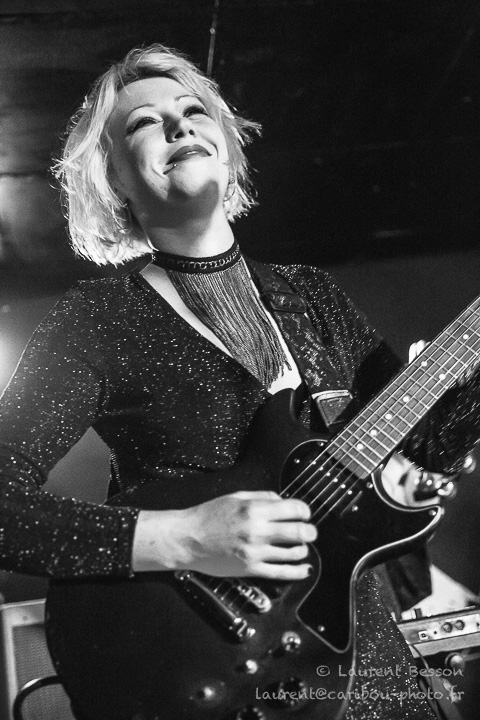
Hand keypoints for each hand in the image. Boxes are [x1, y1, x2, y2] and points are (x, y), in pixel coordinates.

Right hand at [133, 491, 316, 579]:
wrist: (187, 539)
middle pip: (299, 531)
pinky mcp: (250, 569)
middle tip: (310, 532)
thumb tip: (282, 500)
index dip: (305, 511)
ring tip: (302, 548)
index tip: (305, 514)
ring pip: (293, 553)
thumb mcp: (235, 497)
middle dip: (310, 531)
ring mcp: (255, 552)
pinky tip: (303, 569)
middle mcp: (257, 530)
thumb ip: (262, 497)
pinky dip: (297, 572)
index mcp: (254, 509)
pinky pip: (281, 573)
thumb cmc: (208, 516)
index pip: (294, 509)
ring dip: (303, 550)